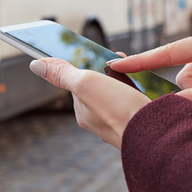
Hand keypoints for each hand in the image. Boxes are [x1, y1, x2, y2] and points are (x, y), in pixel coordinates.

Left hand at [29, 58, 150, 148]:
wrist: (156, 134)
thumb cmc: (119, 110)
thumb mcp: (85, 84)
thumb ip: (63, 74)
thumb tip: (36, 64)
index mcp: (84, 112)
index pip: (80, 82)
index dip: (89, 66)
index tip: (101, 56)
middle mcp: (100, 120)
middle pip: (101, 87)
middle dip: (110, 72)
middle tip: (120, 60)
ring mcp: (121, 123)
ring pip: (119, 94)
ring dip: (126, 80)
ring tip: (134, 73)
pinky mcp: (139, 124)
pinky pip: (135, 103)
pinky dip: (138, 92)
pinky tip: (145, 90)